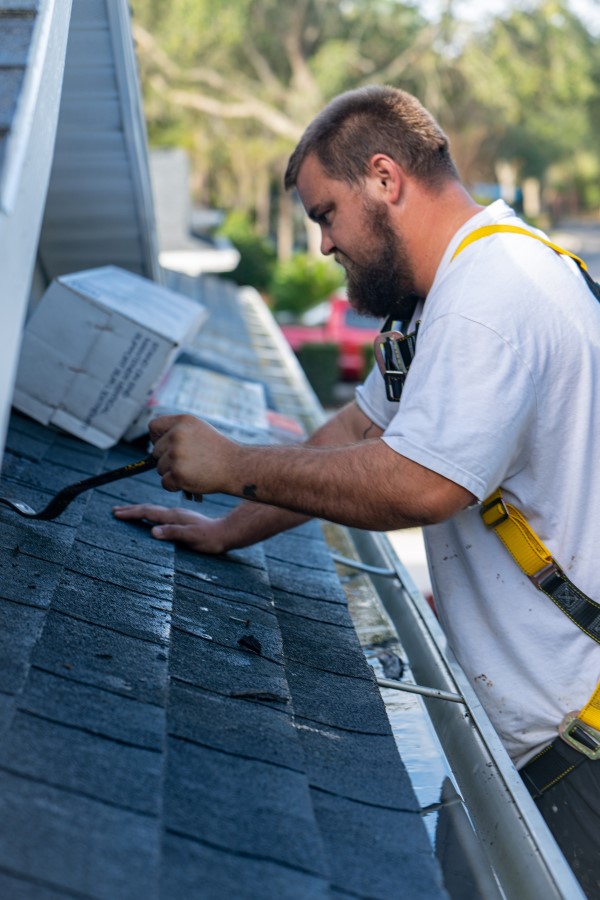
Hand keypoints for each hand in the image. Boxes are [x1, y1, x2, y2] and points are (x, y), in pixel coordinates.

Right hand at [112, 503, 228, 553]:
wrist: (226, 532)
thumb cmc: (210, 538)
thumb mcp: (192, 537)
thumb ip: (173, 533)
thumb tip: (153, 531)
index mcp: (173, 516)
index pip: (148, 512)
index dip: (131, 513)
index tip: (116, 513)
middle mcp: (174, 513)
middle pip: (148, 508)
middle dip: (130, 509)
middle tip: (114, 510)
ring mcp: (177, 515)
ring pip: (153, 510)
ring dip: (138, 511)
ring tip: (126, 512)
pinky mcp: (181, 519)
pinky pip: (160, 514)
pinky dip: (148, 514)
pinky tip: (148, 517)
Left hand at [150, 414, 236, 495]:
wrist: (237, 466)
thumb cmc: (218, 451)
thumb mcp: (199, 430)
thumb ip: (177, 432)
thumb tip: (154, 444)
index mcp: (182, 421)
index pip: (153, 427)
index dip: (158, 438)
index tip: (168, 446)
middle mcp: (177, 435)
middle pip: (155, 451)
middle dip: (167, 459)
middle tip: (188, 462)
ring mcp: (177, 455)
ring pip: (160, 468)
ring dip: (172, 473)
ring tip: (193, 471)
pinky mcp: (178, 474)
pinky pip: (165, 483)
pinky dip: (175, 486)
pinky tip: (190, 481)